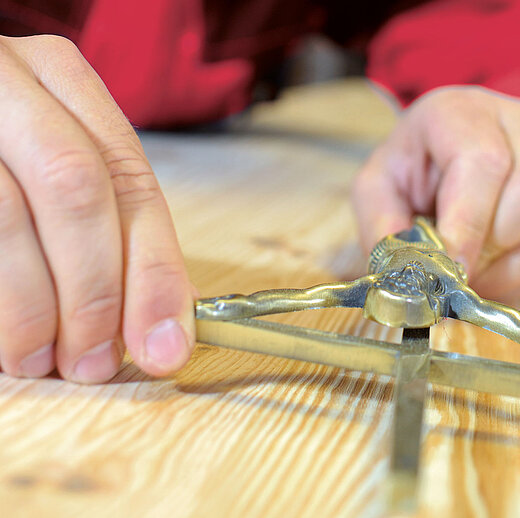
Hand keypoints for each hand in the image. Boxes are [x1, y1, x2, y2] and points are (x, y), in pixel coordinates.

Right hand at [0, 35, 194, 382]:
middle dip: (94, 292)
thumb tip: (170, 309)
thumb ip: (114, 221)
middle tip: (93, 362)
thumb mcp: (59, 160)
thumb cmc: (5, 146)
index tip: (166, 345)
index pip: (130, 181)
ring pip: (6, 215)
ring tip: (39, 360)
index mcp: (62, 79)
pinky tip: (3, 337)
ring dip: (32, 308)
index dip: (154, 272)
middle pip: (76, 190)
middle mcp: (5, 79)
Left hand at [352, 86, 519, 299]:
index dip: (468, 223)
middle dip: (488, 247)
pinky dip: (516, 275)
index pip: (483, 162)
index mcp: (463, 112)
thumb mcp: (378, 187)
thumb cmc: (411, 169)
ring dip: (504, 263)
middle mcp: (519, 125)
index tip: (447, 267)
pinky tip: (486, 269)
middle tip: (453, 271)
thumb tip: (406, 274)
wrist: (446, 157)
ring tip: (466, 269)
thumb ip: (382, 225)